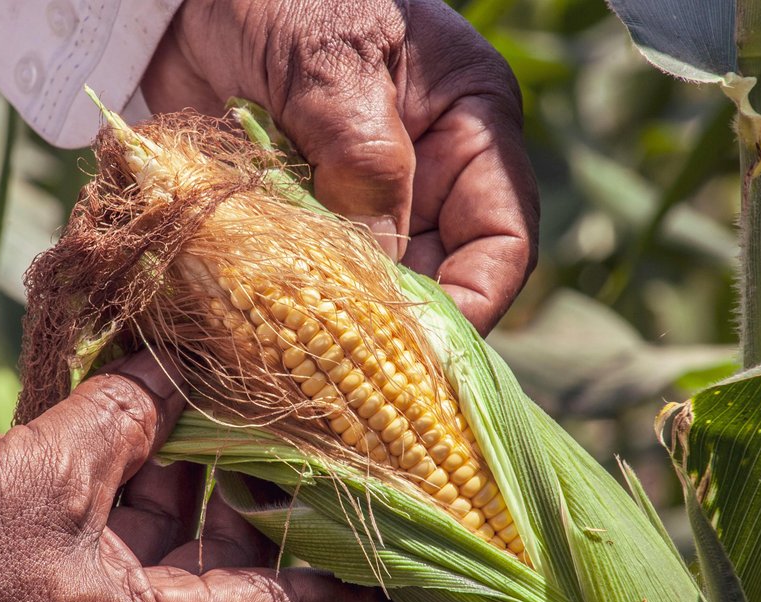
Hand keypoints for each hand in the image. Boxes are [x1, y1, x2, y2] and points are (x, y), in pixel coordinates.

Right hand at [0, 350, 396, 601]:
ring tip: (223, 399)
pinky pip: (114, 545)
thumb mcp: (55, 475)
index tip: (407, 558)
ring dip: (188, 477)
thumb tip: (172, 367)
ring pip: (168, 548)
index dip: (353, 580)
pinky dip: (132, 488)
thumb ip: (127, 416)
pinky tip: (145, 420)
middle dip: (257, 491)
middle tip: (303, 425)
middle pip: (231, 567)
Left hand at [141, 0, 538, 332]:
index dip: (473, 303)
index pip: (502, 240)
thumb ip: (364, 160)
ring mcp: (357, 200)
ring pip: (368, 290)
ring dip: (336, 326)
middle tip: (347, 380)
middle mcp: (424, 175)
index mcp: (469, 128)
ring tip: (298, 362)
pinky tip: (258, 333)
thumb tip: (379, 267)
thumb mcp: (332, 64)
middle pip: (435, 279)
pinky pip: (306, 279)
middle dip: (397, 329)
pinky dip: (286, 308)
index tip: (423, 352)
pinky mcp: (296, 217)